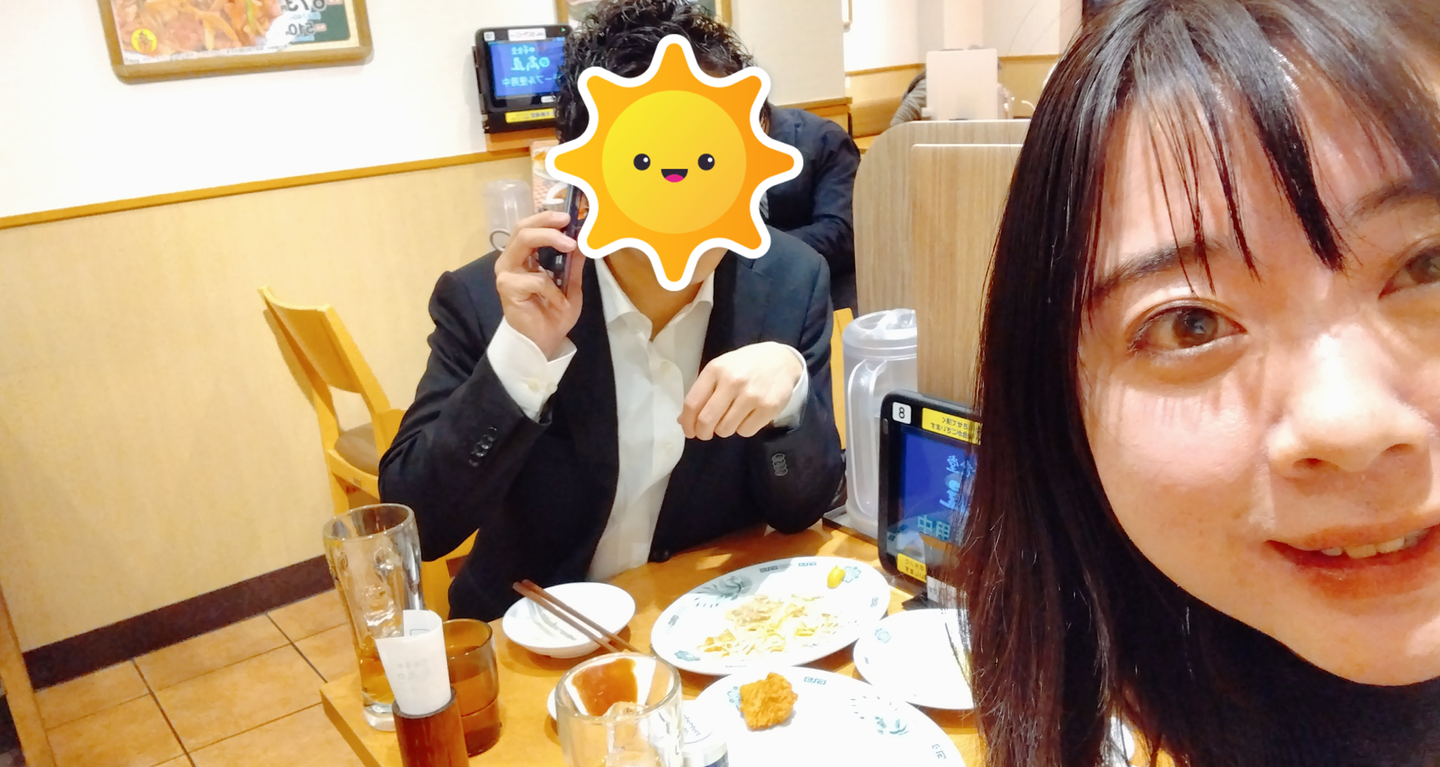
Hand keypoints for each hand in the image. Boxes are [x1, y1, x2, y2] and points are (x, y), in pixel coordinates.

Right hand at [494, 211, 585, 358]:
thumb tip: (584, 238)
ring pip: (524, 242)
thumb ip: (573, 262)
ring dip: (550, 241)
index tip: (570, 215)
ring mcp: (506, 273)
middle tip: (568, 222)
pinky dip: (553, 289)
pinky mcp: (507, 288)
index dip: (547, 217)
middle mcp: (510, 260)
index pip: (529, 226)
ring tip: (571, 247)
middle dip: (547, 222)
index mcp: (523, 256)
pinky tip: (559, 302)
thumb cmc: (554, 313)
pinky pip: (535, 279)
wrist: (544, 343)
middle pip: (523, 228)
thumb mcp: (571, 285)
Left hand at [679, 342, 803, 439]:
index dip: (687, 423)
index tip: (689, 431)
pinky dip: (743, 429)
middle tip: (706, 433)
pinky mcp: (768, 408)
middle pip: (707, 420)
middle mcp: (733, 381)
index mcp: (715, 370)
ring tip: (731, 418)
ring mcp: (752, 395)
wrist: (782, 360)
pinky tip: (747, 416)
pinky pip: (745, 431)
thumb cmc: (745, 365)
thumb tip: (683, 420)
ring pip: (725, 429)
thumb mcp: (720, 369)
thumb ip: (702, 392)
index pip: (692, 403)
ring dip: (724, 429)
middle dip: (703, 433)